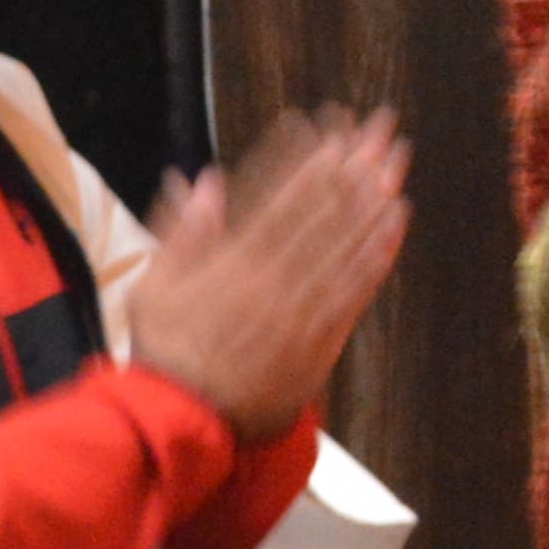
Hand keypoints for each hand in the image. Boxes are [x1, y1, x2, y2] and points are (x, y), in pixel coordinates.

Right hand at [121, 109, 411, 440]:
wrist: (185, 420)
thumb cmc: (165, 352)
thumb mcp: (152, 286)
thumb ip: (180, 232)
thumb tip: (200, 179)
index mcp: (233, 262)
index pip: (282, 198)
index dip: (312, 159)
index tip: (333, 128)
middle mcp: (275, 279)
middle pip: (324, 212)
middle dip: (354, 166)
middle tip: (381, 129)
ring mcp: (302, 309)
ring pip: (345, 244)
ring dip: (374, 200)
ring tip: (396, 164)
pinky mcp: (320, 338)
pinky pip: (355, 289)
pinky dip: (377, 254)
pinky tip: (394, 225)